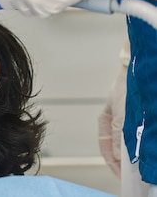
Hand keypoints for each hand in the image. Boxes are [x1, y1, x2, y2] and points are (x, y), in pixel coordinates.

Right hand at [98, 62, 127, 178]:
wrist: (137, 74)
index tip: (120, 174)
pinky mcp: (137, 121)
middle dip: (122, 161)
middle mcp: (115, 123)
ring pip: (127, 144)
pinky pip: (135, 137)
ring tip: (138, 165)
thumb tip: (117, 155)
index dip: (111, 162)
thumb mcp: (119, 113)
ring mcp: (126, 122)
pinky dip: (138, 146)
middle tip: (130, 175)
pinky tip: (144, 151)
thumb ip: (118, 134)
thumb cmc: (124, 89)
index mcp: (104, 121)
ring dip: (132, 154)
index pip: (105, 146)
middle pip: (116, 147)